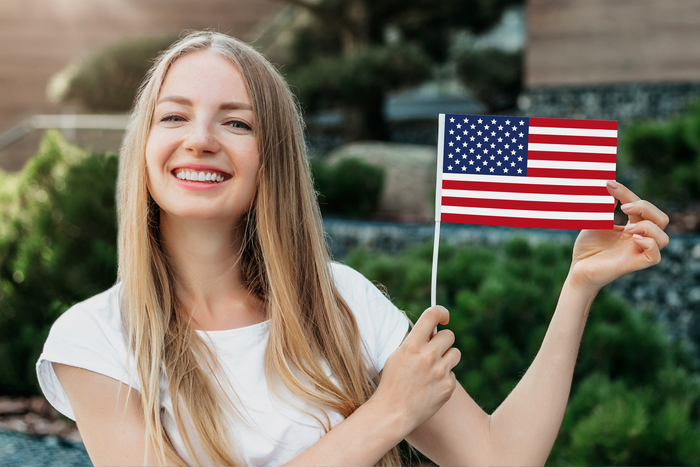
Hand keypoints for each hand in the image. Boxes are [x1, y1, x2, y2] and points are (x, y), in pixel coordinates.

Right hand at [371, 306, 460, 434]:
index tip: (443, 317)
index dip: (441, 312)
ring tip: (432, 369)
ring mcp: (440, 372)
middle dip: (442, 341)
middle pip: (449, 335)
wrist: (393, 413)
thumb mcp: (396, 356)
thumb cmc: (392, 383)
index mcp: (412, 345)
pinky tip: (431, 386)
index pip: (432, 315)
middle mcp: (428, 356)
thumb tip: (431, 329)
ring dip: (447, 358)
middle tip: (434, 350)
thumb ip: (414, 341)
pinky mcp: (448, 387)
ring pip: (455, 353)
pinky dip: (444, 378)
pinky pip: (453, 374)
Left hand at [569, 181, 668, 292]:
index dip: (628, 193)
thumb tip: (609, 186)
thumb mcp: (595, 221)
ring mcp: (638, 252)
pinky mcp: (633, 265)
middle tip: (623, 207)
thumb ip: (604, 207)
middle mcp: (639, 239)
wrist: (578, 269)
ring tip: (626, 228)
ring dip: (648, 227)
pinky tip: (632, 238)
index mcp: (633, 227)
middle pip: (661, 219)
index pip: (641, 207)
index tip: (608, 184)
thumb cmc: (587, 247)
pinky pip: (654, 256)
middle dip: (645, 207)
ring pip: (663, 238)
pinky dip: (648, 244)